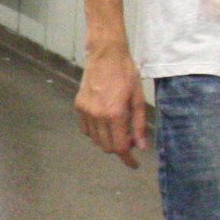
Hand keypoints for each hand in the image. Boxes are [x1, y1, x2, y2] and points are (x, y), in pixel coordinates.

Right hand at [75, 42, 148, 168]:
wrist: (105, 54)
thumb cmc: (126, 73)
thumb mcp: (138, 98)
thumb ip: (139, 124)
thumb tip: (141, 146)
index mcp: (115, 114)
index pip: (120, 147)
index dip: (127, 159)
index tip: (134, 164)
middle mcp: (97, 115)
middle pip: (107, 147)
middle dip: (119, 147)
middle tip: (129, 137)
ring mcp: (85, 111)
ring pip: (96, 140)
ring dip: (108, 139)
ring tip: (118, 127)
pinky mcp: (78, 106)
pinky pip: (86, 129)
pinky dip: (96, 131)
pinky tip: (105, 121)